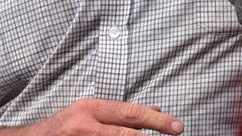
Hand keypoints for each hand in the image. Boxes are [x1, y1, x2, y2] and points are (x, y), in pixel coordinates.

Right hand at [0, 99, 182, 135]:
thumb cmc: (64, 126)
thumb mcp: (91, 113)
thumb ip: (121, 113)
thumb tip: (156, 110)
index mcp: (91, 109)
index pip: (130, 113)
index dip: (156, 120)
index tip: (177, 126)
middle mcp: (84, 126)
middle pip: (126, 134)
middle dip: (152, 135)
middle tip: (175, 132)